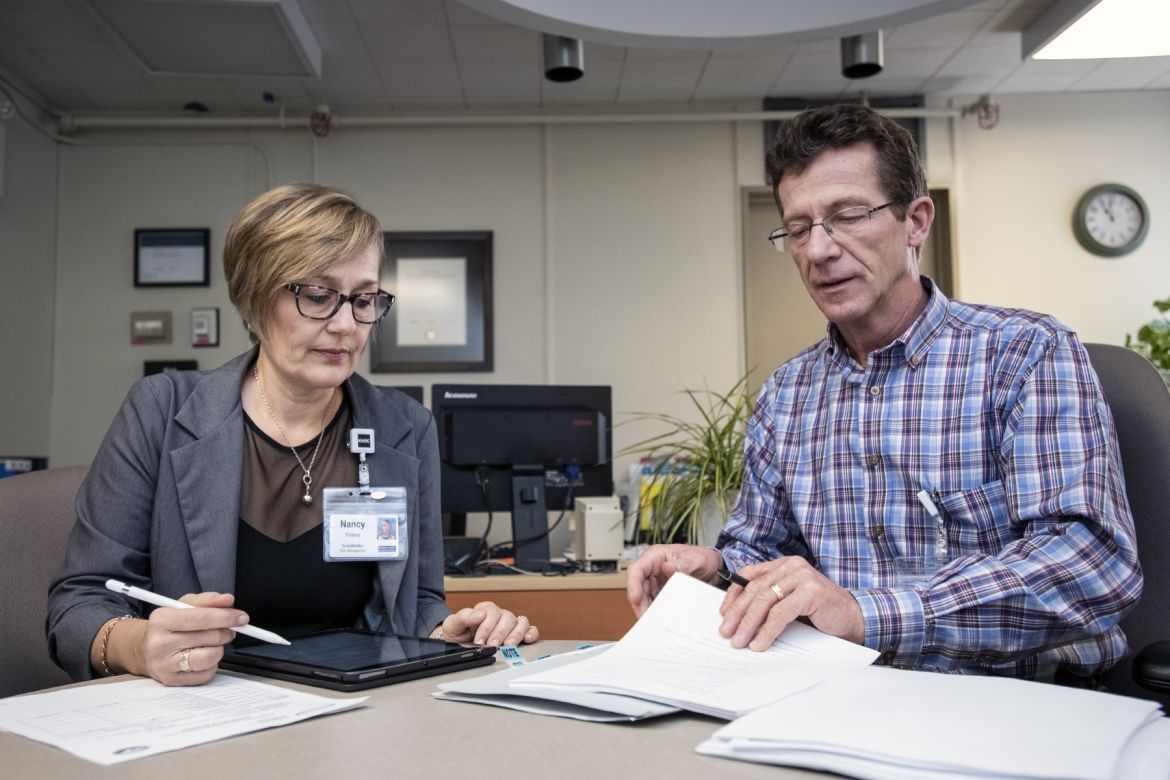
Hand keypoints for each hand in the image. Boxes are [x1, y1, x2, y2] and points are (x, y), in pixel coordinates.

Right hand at [119, 592, 245, 685]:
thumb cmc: (169, 625)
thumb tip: (228, 600)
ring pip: (209, 657)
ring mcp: (164, 664)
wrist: (144, 649)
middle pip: (209, 637)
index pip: (202, 618)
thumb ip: (207, 600)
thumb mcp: (184, 606)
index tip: (242, 617)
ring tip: (214, 644)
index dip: (227, 617)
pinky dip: (212, 665)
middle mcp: (159, 643)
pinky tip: (203, 656)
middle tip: (229, 630)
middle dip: (226, 632)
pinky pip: (206, 674)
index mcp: (161, 619)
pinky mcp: (171, 680)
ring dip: (219, 649)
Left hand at [439, 601, 538, 645]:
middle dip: (500, 633)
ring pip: (520, 622)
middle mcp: (499, 615)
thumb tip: (480, 614)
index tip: (480, 640)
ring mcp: (509, 624)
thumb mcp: (453, 623)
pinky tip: (527, 639)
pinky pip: (530, 630)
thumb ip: (464, 617)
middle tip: (492, 645)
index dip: (486, 627)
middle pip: (507, 618)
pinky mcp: (517, 634)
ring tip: (508, 645)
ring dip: (516, 634)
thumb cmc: (456, 632)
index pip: (491, 612)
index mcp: (485, 609)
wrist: (456, 643)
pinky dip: (531, 634)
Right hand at [626, 544, 723, 616]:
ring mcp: (656, 581)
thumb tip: (666, 567)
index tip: (636, 598)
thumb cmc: (701, 557)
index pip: (637, 569)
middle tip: (644, 618)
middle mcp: (652, 569)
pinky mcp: (661, 591)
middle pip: (637, 587)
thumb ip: (682, 564)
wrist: (714, 567)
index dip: (633, 584)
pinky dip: (655, 611)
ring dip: (646, 609)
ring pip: (643, 597)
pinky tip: (659, 620)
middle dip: (639, 603)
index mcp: (655, 556)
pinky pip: (654, 602)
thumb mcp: (695, 559)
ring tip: (651, 623)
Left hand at [718, 557, 863, 650]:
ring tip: (739, 641)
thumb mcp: (790, 601)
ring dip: (748, 624)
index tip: (723, 614)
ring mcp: (802, 577)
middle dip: (737, 613)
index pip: (750, 576)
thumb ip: (770, 600)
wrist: (854, 618)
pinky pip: (780, 614)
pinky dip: (767, 631)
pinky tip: (760, 643)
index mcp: (784, 565)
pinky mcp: (810, 592)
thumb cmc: (820, 612)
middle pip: (754, 589)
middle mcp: (792, 566)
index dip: (733, 595)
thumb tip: (737, 617)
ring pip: (764, 601)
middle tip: (726, 632)